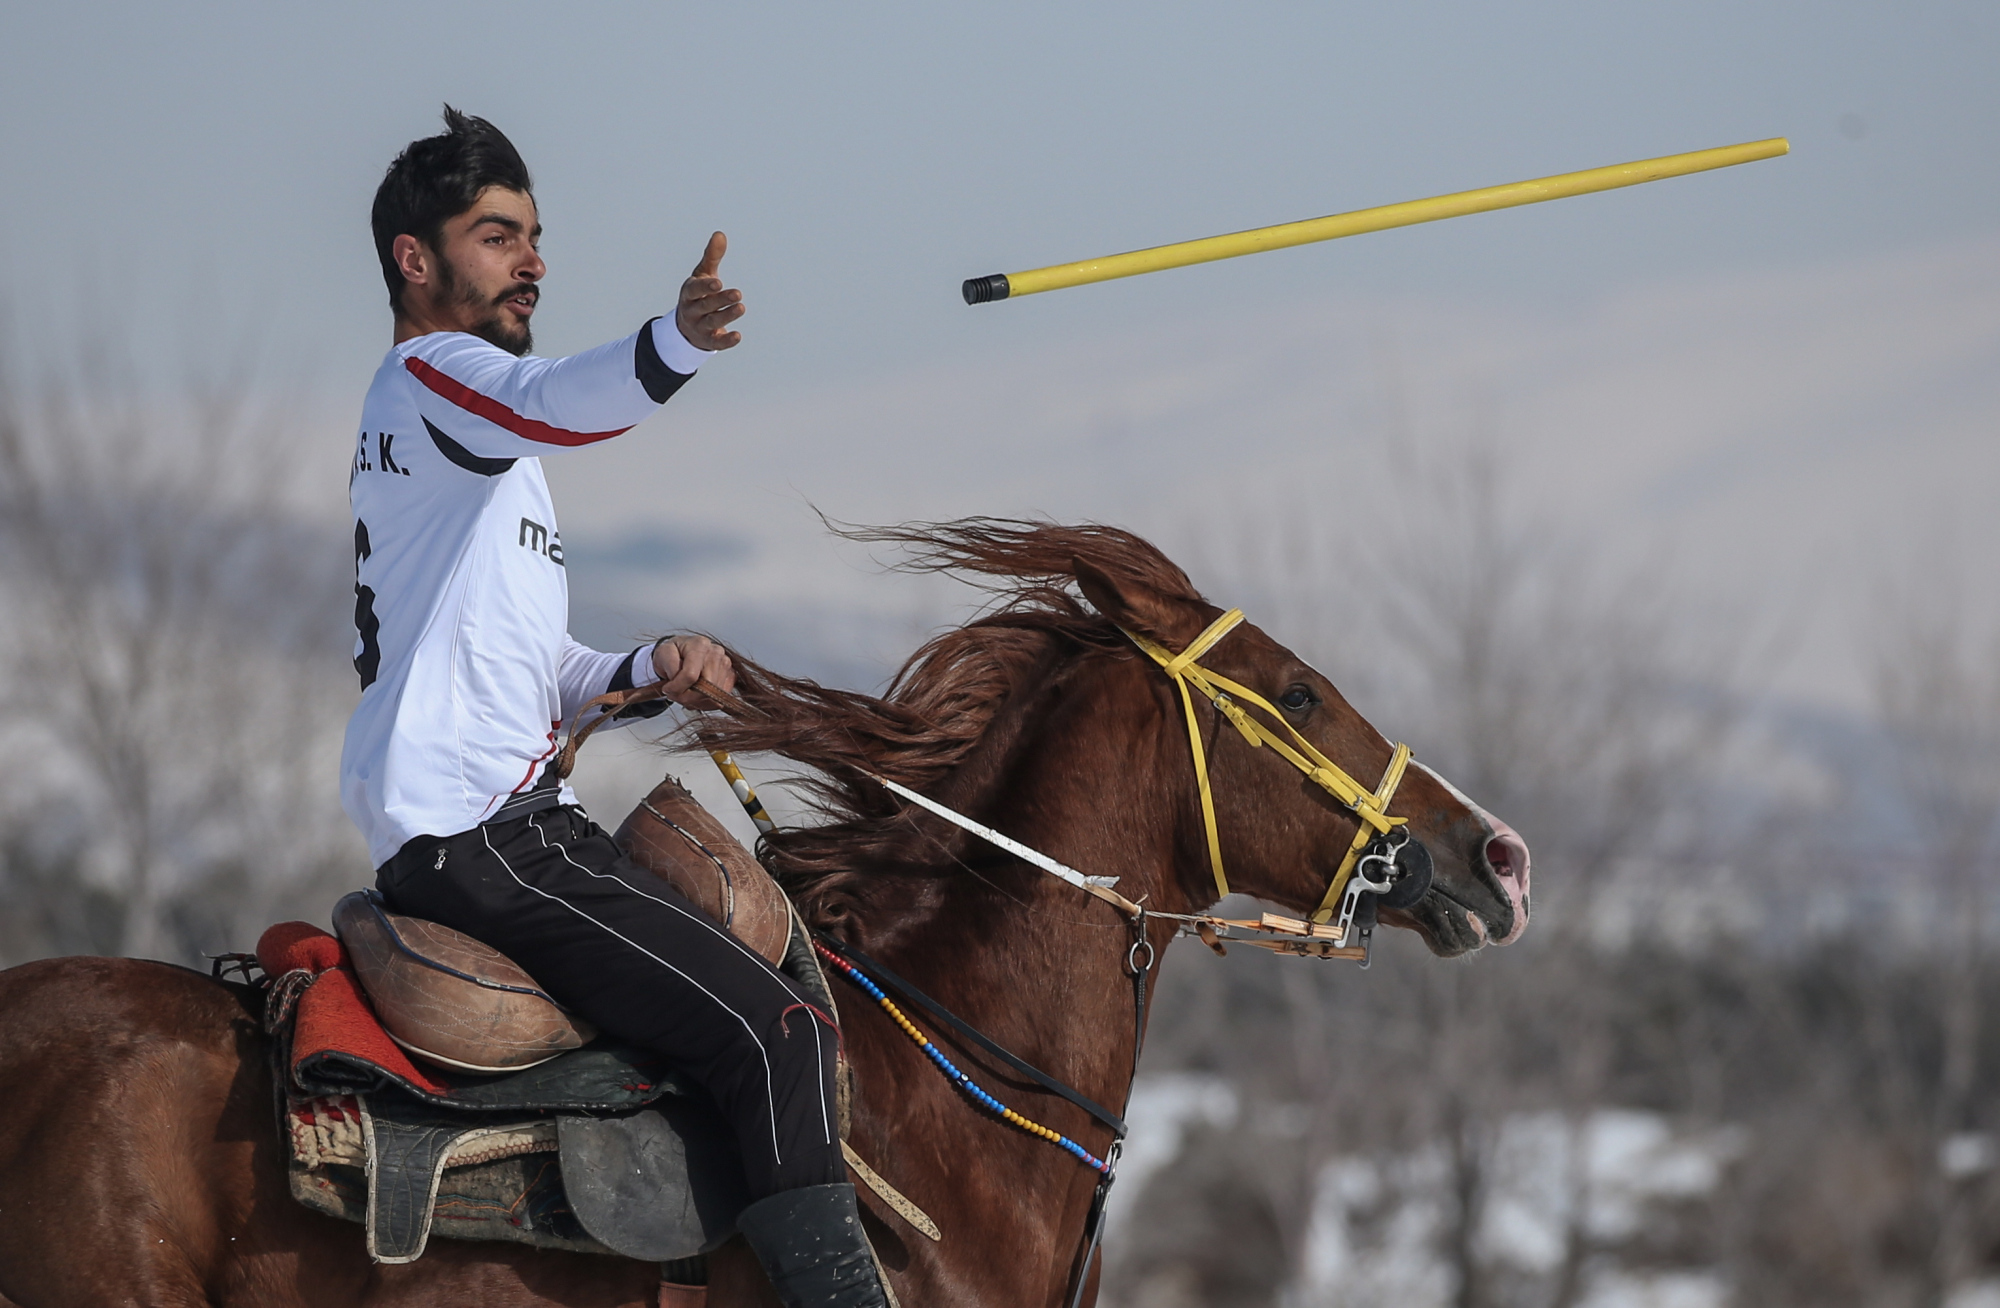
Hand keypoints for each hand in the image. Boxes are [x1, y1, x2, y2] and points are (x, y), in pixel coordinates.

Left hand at [652, 634, 735, 707]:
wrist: (682, 651)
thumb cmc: (673, 652)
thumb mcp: (663, 653)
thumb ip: (670, 665)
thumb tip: (678, 679)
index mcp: (700, 645)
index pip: (690, 675)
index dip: (677, 688)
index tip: (667, 689)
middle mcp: (717, 653)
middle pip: (705, 688)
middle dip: (686, 697)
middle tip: (675, 694)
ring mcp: (726, 665)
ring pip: (713, 697)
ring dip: (695, 701)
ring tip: (684, 693)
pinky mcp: (731, 676)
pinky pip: (719, 700)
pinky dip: (705, 703)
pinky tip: (695, 695)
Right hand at [676, 232, 743, 350]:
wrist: (686, 326)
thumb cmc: (698, 295)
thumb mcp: (702, 275)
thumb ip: (712, 257)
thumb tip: (720, 234)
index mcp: (689, 293)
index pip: (695, 289)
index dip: (705, 287)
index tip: (718, 282)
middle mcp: (692, 310)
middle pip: (705, 306)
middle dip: (720, 300)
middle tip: (738, 293)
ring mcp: (699, 327)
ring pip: (712, 322)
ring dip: (727, 316)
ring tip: (741, 307)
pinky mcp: (708, 341)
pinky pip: (716, 343)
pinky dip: (726, 341)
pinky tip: (737, 336)